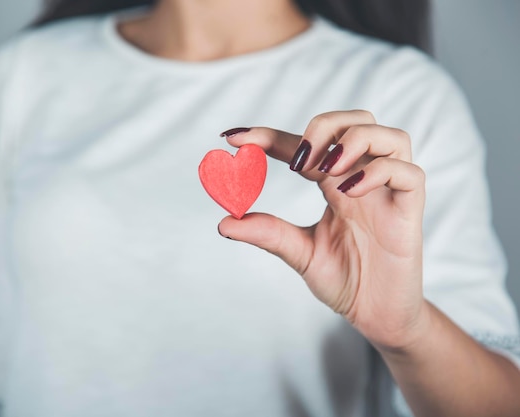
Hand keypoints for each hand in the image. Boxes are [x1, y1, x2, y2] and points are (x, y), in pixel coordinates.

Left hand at [218, 110, 429, 350]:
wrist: (376, 315)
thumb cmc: (345, 279)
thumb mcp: (300, 253)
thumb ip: (268, 233)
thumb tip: (224, 222)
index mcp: (334, 184)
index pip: (304, 144)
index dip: (268, 135)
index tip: (234, 138)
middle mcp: (363, 179)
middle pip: (356, 120)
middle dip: (324, 126)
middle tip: (297, 159)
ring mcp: (389, 192)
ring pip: (390, 137)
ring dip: (354, 140)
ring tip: (324, 169)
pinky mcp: (410, 211)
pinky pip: (408, 173)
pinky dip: (378, 172)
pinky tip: (348, 191)